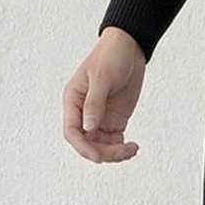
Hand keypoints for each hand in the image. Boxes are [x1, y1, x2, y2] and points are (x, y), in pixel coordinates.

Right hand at [62, 27, 145, 162]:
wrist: (130, 48)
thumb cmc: (111, 56)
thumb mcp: (101, 78)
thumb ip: (94, 103)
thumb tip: (88, 128)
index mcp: (73, 101)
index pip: (72, 132)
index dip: (83, 147)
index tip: (99, 156)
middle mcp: (84, 113)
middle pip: (87, 143)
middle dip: (103, 152)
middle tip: (123, 151)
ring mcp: (100, 118)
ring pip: (101, 146)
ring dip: (115, 153)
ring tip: (132, 149)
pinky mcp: (114, 120)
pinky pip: (115, 142)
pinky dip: (123, 149)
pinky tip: (133, 147)